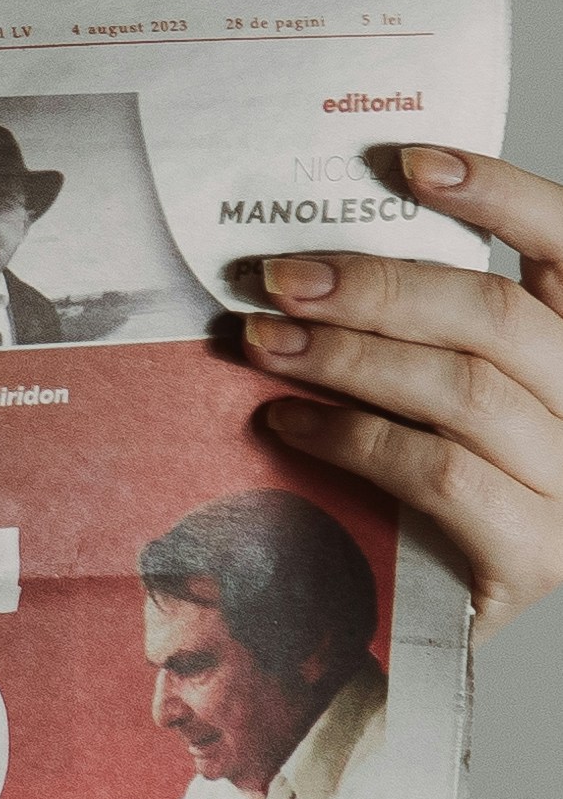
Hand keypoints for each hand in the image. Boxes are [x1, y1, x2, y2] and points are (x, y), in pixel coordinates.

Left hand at [241, 149, 562, 636]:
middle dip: (375, 286)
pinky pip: (438, 474)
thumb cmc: (443, 507)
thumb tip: (328, 257)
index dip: (499, 194)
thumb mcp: (449, 401)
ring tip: (263, 345)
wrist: (442, 636)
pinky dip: (352, 440)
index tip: (408, 162)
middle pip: (496, 316)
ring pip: (461, 391)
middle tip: (279, 279)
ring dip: (346, 358)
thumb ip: (430, 332)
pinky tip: (290, 424)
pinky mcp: (538, 556)